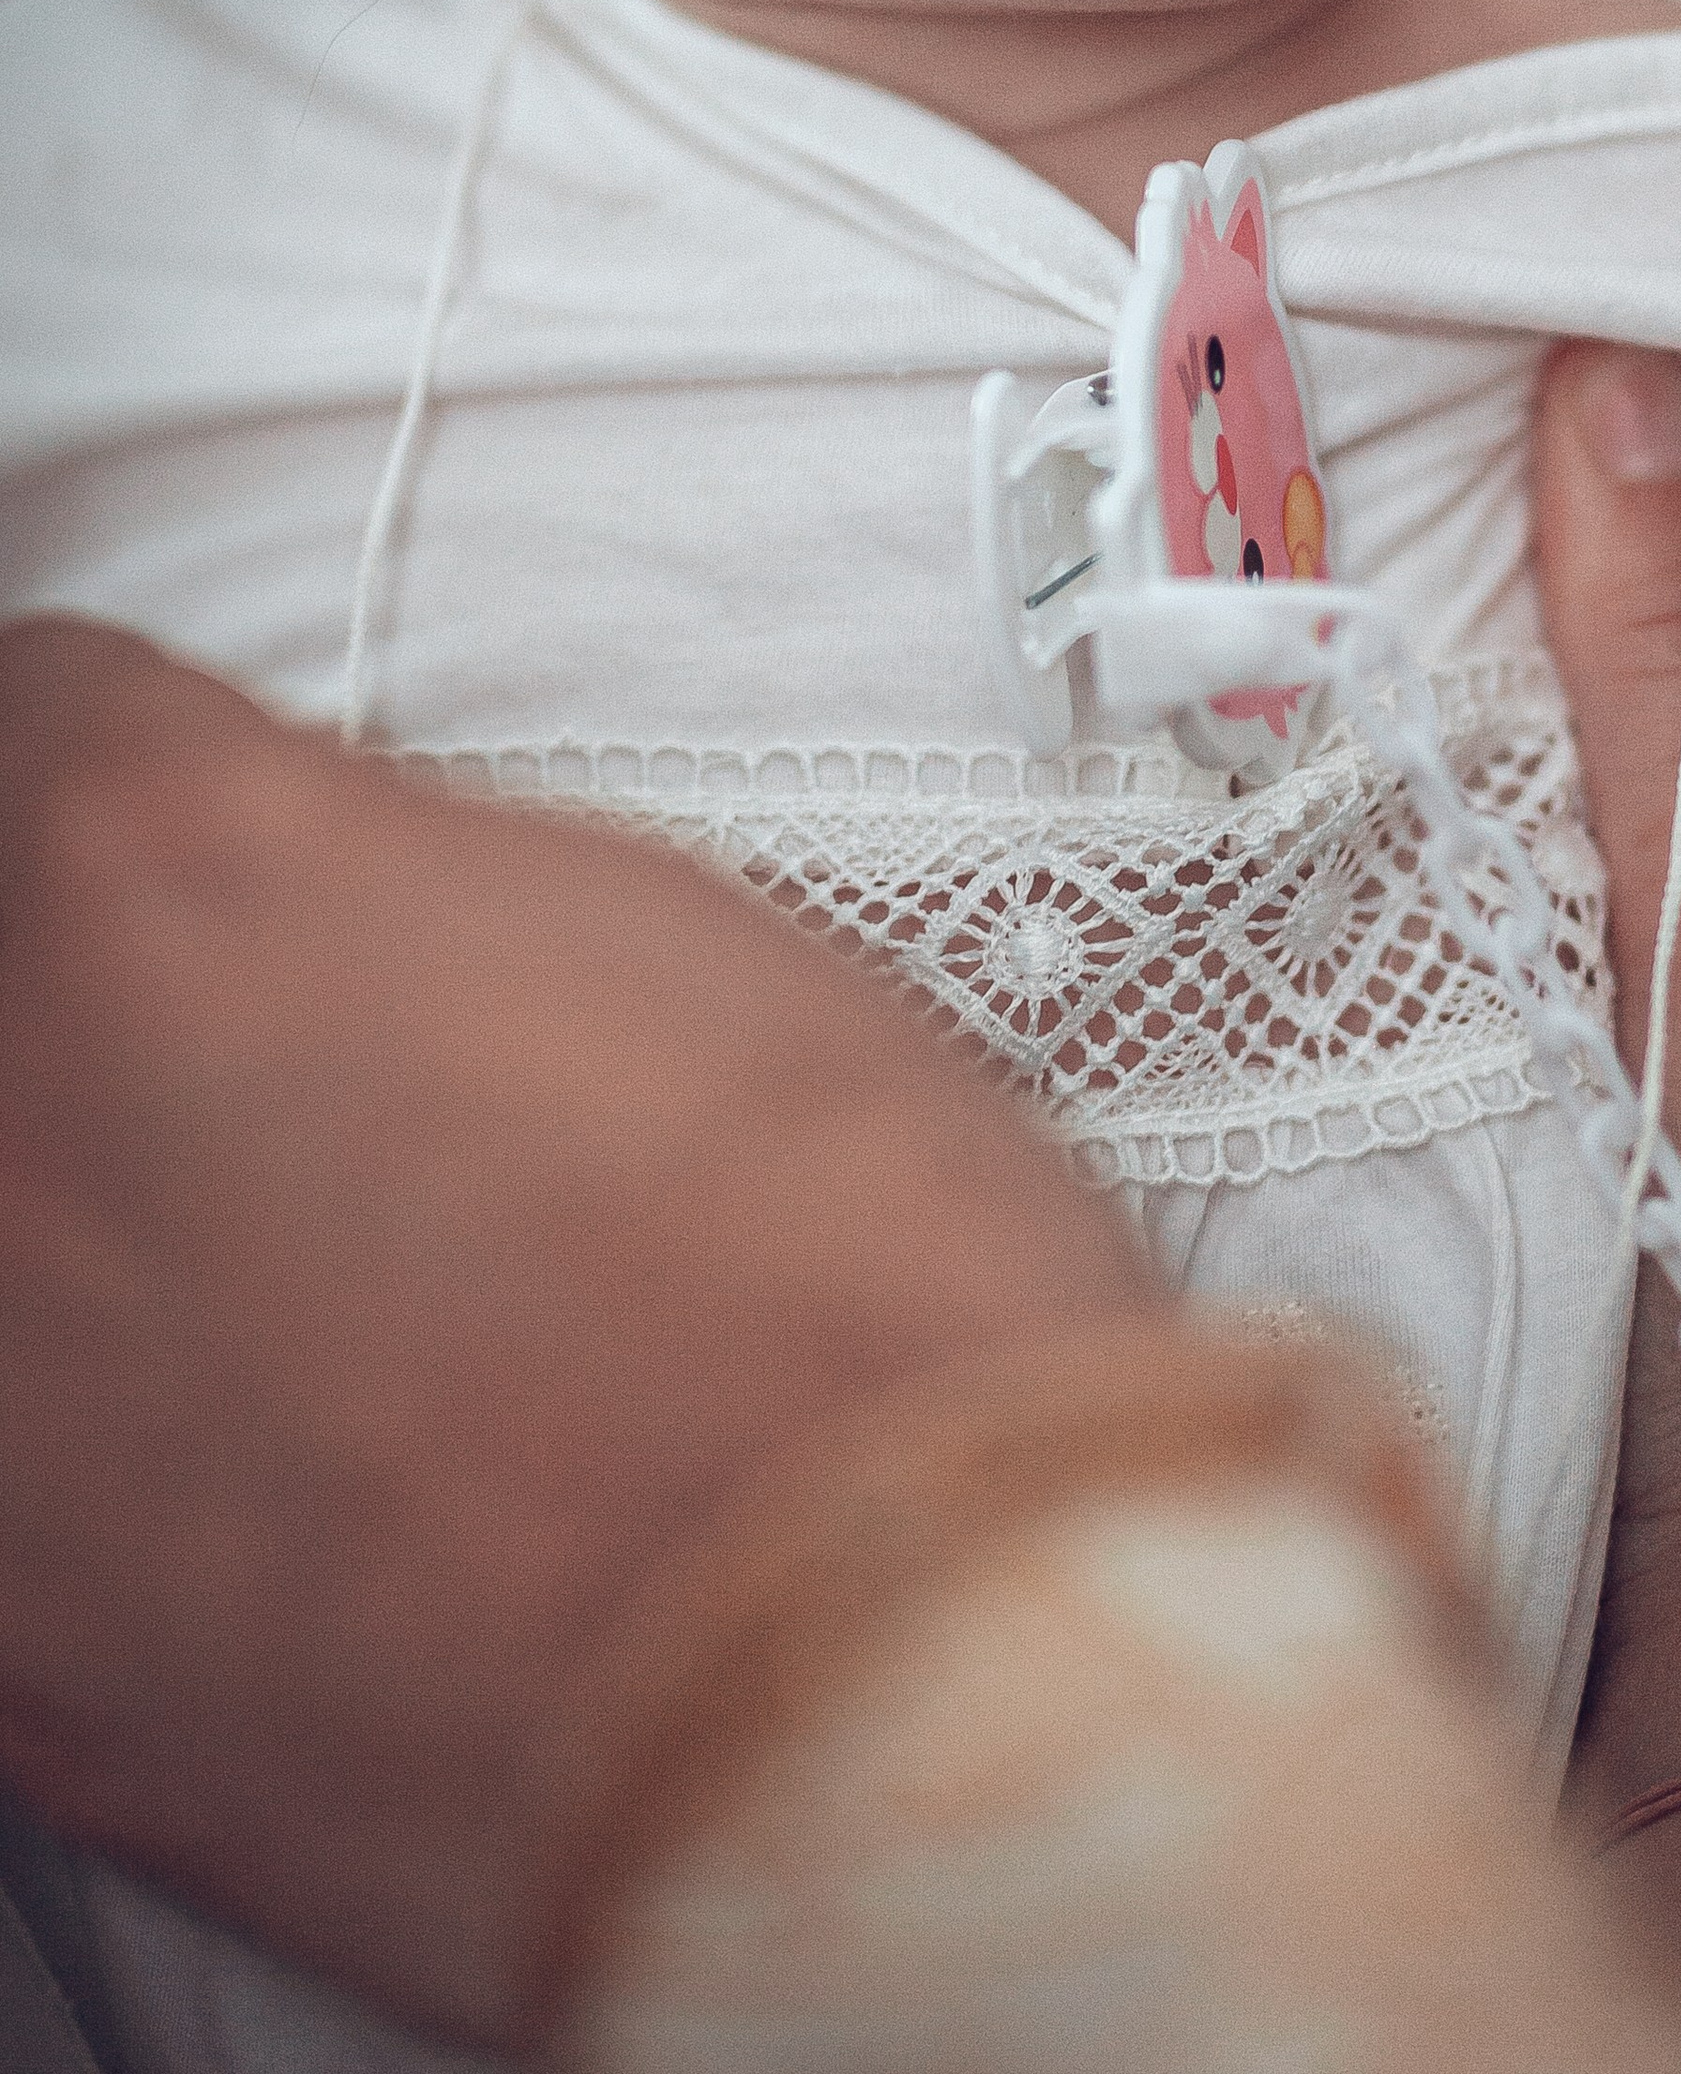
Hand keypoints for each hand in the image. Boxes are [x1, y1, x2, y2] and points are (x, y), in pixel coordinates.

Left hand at [0, 617, 1153, 2052]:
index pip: (38, 720)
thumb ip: (400, 892)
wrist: (883, 1670)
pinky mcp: (7, 1662)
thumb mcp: (652, 932)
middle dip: (112, 1022)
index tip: (231, 864)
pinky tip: (314, 1500)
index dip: (177, 798)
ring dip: (102, 1251)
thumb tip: (362, 937)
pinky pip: (18, 1493)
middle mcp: (5, 1109)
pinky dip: (122, 1481)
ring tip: (311, 1323)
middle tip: (277, 1089)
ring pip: (2, 1243)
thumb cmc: (836, 1298)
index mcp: (159, 864)